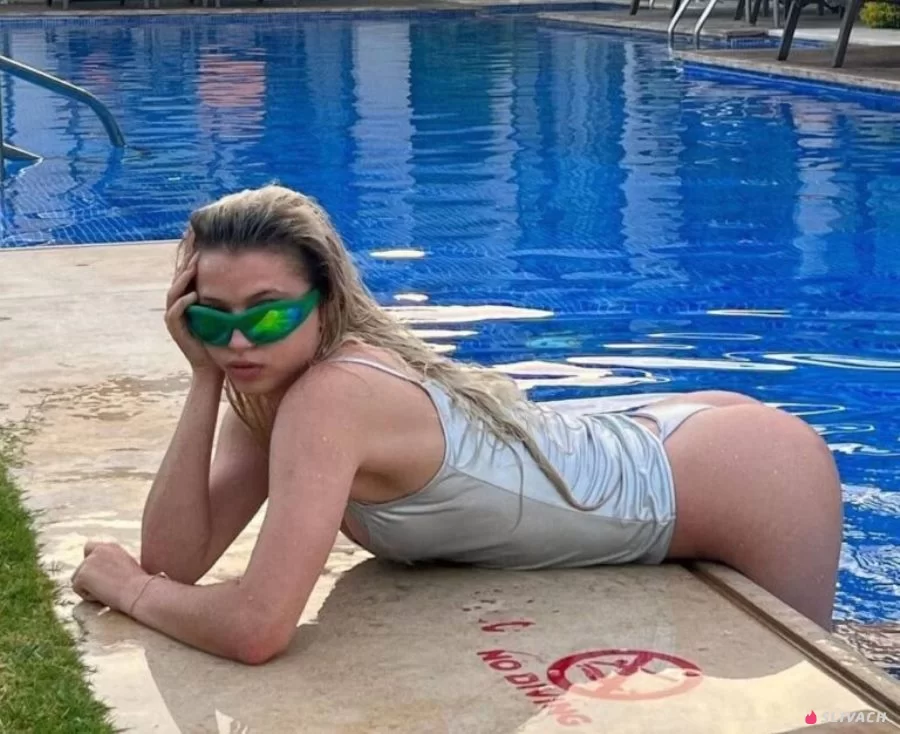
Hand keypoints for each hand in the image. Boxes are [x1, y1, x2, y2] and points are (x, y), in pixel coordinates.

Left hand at [71, 541, 148, 614]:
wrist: (138, 591)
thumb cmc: (138, 585)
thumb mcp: (126, 568)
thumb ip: (111, 565)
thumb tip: (101, 575)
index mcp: (111, 547)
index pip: (90, 548)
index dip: (89, 561)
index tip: (96, 573)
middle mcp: (98, 550)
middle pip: (81, 567)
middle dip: (88, 579)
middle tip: (104, 589)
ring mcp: (88, 562)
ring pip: (77, 579)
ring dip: (88, 588)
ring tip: (108, 592)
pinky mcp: (81, 575)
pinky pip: (78, 590)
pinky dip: (88, 596)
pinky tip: (104, 595)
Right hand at [166, 229, 220, 374]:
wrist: (212, 366)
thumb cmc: (222, 338)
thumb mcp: (225, 311)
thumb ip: (228, 295)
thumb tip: (246, 275)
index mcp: (189, 299)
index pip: (188, 273)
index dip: (193, 257)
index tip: (203, 241)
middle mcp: (179, 306)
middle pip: (178, 277)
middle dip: (186, 261)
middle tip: (196, 246)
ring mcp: (175, 317)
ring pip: (174, 292)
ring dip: (184, 278)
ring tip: (195, 266)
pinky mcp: (176, 330)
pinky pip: (175, 313)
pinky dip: (184, 302)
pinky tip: (194, 294)